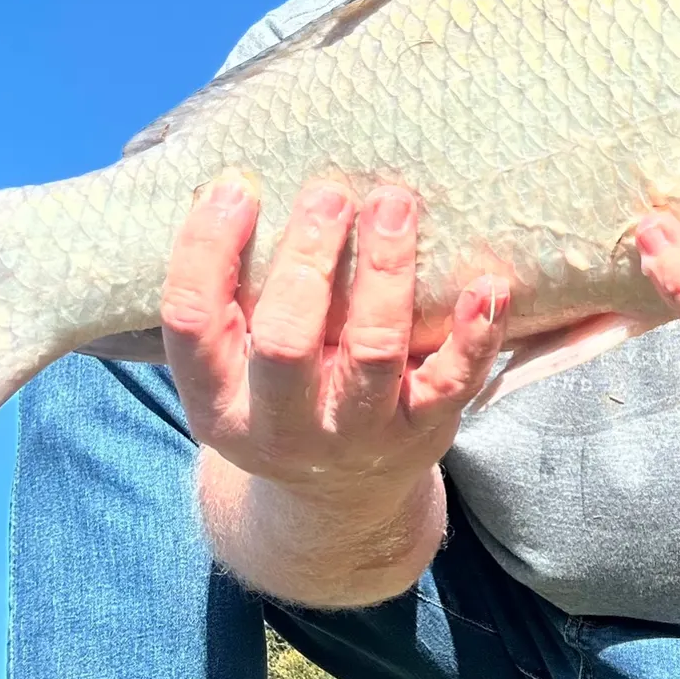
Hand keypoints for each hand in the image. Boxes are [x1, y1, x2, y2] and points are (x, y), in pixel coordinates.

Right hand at [159, 175, 509, 494]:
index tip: (235, 187)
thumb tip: (233, 180)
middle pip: (285, 340)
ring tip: (393, 205)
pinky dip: (475, 333)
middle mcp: (282, 426)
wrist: (338, 498)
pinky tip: (487, 284)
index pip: (192, 322)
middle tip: (328, 194)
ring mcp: (358, 433)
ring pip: (373, 350)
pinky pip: (454, 382)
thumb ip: (229, 293)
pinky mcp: (424, 430)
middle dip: (306, 259)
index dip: (205, 250)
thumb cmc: (279, 394)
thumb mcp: (233, 363)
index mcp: (218, 402)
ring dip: (386, 271)